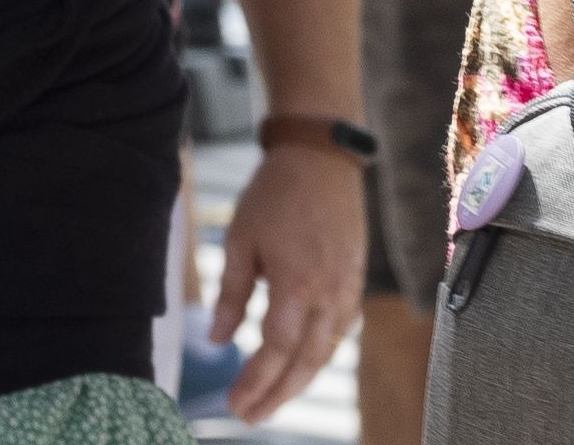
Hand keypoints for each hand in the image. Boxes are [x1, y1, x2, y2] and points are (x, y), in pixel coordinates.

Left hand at [203, 141, 361, 420]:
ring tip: (270, 399)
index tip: (234, 403)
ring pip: (326, 352)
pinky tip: (300, 364)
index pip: (276, 349)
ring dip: (298, 381)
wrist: (321, 157)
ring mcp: (348, 290)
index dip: (256, 382)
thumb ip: (231, 294)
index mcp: (298, 283)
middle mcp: (329, 294)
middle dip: (277, 395)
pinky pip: (339, 332)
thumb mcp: (240, 240)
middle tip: (249, 416)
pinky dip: (318, 355)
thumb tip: (218, 341)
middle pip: (305, 362)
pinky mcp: (355, 282)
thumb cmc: (275, 194)